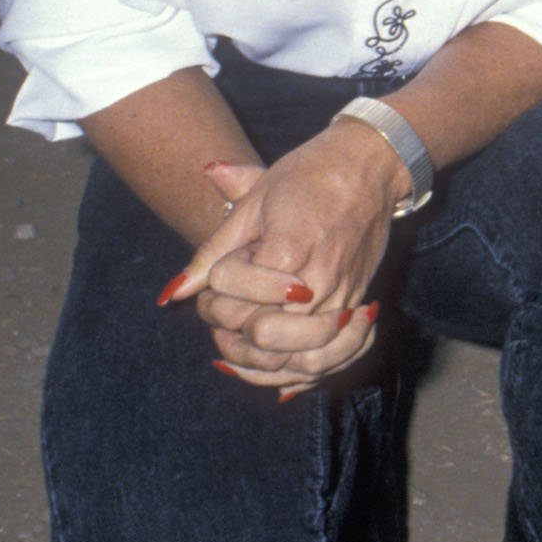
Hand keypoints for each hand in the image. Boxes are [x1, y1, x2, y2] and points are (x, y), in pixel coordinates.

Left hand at [163, 126, 401, 396]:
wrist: (369, 167)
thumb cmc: (309, 176)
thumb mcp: (253, 201)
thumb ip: (212, 253)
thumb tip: (172, 294)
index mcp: (287, 250)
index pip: (231, 292)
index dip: (213, 289)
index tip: (219, 272)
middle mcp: (318, 282)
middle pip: (261, 335)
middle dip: (230, 326)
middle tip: (221, 311)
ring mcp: (342, 299)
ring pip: (296, 361)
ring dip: (260, 360)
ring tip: (242, 341)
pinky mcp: (357, 306)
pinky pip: (329, 360)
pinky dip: (298, 373)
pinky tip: (274, 366)